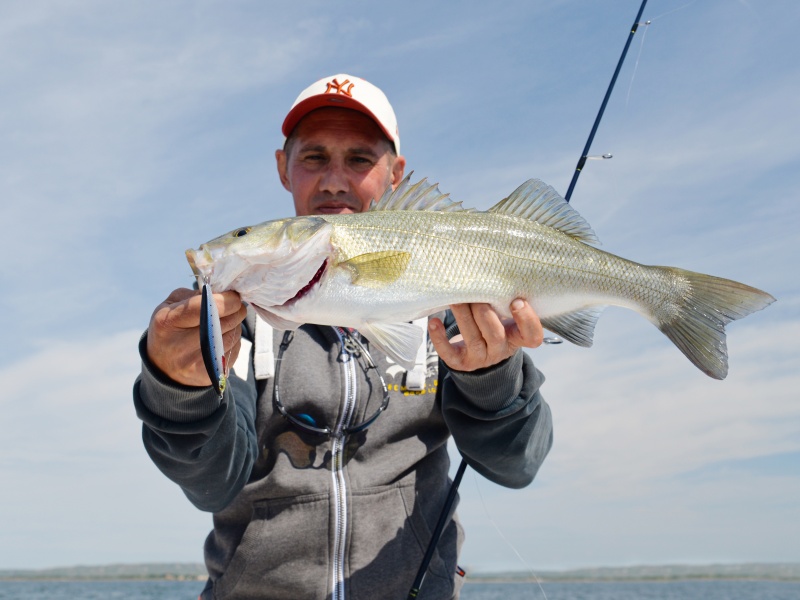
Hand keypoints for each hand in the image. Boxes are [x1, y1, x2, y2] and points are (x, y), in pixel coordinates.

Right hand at [146, 287, 246, 386]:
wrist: (165, 368)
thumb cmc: (171, 329)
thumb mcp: (170, 307)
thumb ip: (194, 295)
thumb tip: (223, 293)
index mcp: (167, 323)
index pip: (205, 307)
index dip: (226, 300)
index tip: (233, 296)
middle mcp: (179, 346)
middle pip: (224, 323)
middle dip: (236, 311)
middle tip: (236, 306)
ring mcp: (195, 363)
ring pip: (232, 336)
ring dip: (236, 325)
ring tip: (227, 321)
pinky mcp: (209, 375)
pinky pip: (234, 351)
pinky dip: (234, 341)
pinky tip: (223, 338)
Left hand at [428, 299, 542, 371]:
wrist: (479, 354)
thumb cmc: (494, 325)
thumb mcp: (505, 316)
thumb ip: (504, 301)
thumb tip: (492, 270)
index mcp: (516, 337)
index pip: (532, 336)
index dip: (527, 320)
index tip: (517, 300)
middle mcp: (499, 350)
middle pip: (495, 335)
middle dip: (484, 313)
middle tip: (475, 294)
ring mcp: (479, 358)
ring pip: (473, 340)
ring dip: (463, 316)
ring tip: (455, 299)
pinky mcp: (459, 361)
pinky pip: (448, 353)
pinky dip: (439, 338)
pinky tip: (434, 322)